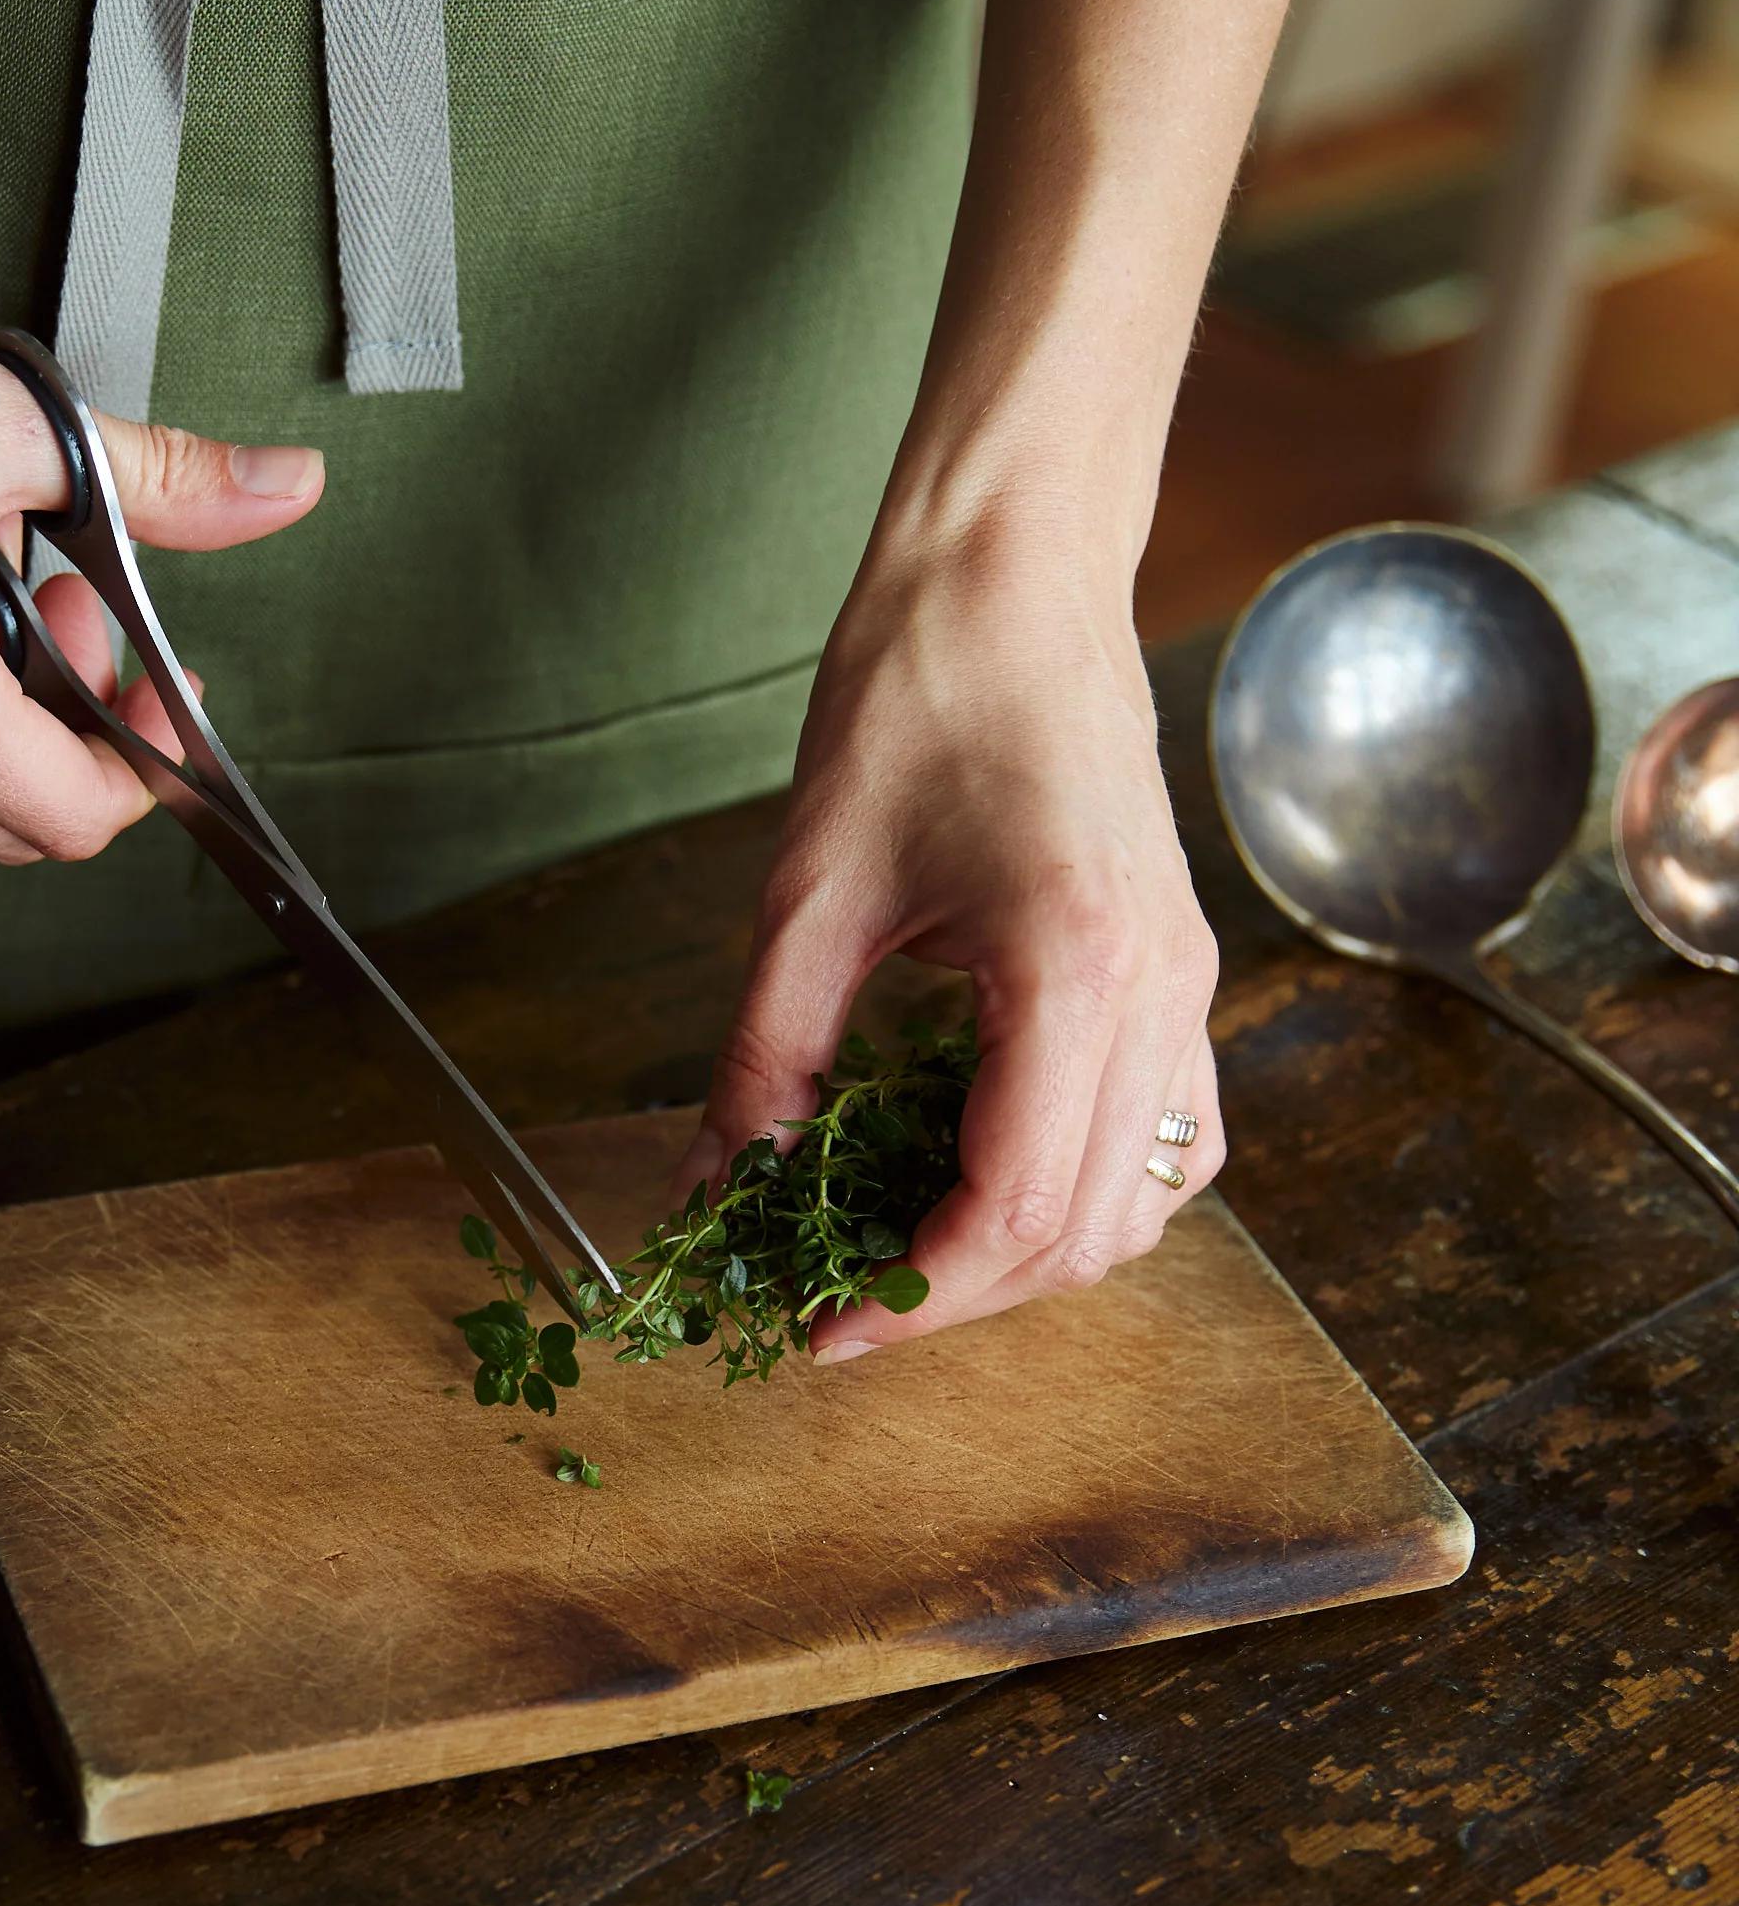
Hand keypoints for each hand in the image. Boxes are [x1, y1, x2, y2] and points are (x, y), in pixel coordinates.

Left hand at [683, 537, 1221, 1356]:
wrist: (1012, 576)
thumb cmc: (915, 697)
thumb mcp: (806, 894)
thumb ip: (764, 1060)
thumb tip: (714, 1189)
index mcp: (1074, 969)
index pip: (1016, 1211)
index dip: (914, 1300)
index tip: (820, 1330)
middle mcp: (1162, 991)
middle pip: (1088, 1234)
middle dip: (961, 1294)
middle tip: (844, 1298)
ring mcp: (1191, 985)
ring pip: (1146, 1203)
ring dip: (1032, 1256)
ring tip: (910, 1243)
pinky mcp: (1185, 971)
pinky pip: (1171, 1137)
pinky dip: (1088, 1191)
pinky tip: (988, 1172)